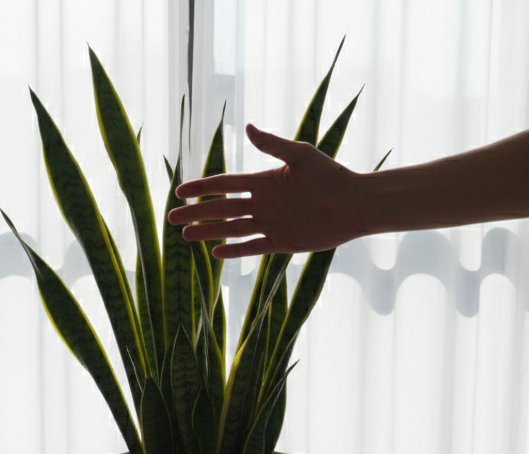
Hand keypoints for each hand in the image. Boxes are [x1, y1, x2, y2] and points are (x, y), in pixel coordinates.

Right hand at [168, 123, 366, 258]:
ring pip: (233, 228)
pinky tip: (216, 252)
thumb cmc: (332, 176)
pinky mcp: (283, 242)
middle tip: (173, 218)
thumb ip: (273, 145)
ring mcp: (271, 223)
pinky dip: (235, 250)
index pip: (225, 185)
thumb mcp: (301, 156)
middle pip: (222, 208)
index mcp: (264, 181)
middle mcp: (263, 203)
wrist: (356, 204)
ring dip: (209, 232)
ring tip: (186, 236)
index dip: (202, 188)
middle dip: (197, 213)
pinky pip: (253, 246)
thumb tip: (249, 127)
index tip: (181, 191)